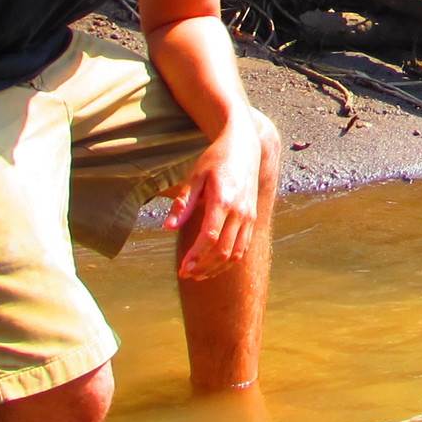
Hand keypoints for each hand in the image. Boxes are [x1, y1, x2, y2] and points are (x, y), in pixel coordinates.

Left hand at [168, 120, 264, 279]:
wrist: (245, 147)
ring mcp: (249, 216)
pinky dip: (230, 260)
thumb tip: (168, 227)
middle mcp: (240, 212)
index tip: (182, 268)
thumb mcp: (194, 177)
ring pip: (236, 253)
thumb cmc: (216, 159)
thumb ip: (183, 204)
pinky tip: (214, 263)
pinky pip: (244, 246)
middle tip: (185, 274)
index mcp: (223, 200)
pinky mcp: (253, 218)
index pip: (210, 237)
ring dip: (217, 268)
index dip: (196, 256)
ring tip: (198, 273)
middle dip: (204, 267)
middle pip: (224, 251)